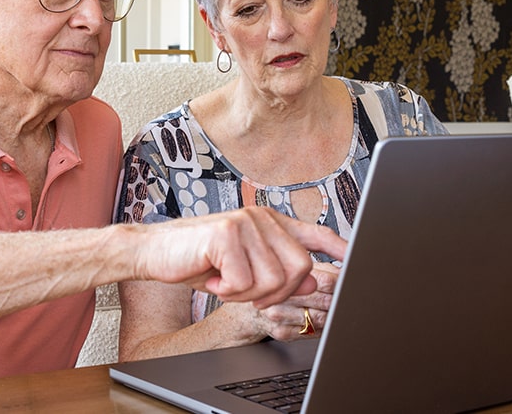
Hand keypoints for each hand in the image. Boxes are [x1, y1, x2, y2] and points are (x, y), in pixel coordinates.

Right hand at [134, 206, 346, 309]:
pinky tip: (211, 278)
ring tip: (223, 281)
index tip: (357, 263)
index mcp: (268, 223)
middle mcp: (261, 217)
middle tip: (243, 291)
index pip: (315, 234)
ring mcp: (244, 222)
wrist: (154, 252)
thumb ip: (278, 270)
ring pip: (273, 280)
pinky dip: (227, 291)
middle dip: (275, 293)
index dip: (340, 250)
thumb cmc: (197, 260)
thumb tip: (314, 282)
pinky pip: (245, 283)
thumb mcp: (243, 268)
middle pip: (300, 269)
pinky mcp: (226, 234)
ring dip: (246, 294)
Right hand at [247, 261, 339, 340]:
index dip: (342, 284)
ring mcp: (280, 315)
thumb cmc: (276, 287)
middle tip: (342, 298)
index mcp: (285, 273)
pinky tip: (316, 320)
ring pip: (321, 319)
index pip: (326, 281)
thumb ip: (324, 269)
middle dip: (338, 300)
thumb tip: (350, 271)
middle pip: (325, 300)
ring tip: (328, 308)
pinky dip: (321, 328)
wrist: (247, 310)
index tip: (348, 284)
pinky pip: (313, 333)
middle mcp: (280, 294)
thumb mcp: (297, 269)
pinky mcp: (281, 332)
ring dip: (330, 315)